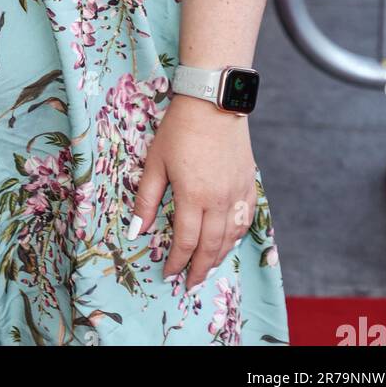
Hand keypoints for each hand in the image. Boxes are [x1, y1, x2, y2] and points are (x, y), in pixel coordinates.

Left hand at [127, 93, 257, 290]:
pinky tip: (228, 242)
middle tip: (189, 284)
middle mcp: (218, 200)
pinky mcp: (248, 183)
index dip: (176, 262)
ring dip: (218, 258)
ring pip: (230, 238)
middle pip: (210, 247)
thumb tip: (137, 230)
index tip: (168, 274)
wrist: (212, 102)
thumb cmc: (179, 129)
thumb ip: (147, 199)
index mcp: (193, 197)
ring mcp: (236, 193)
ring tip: (206, 269)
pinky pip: (245, 219)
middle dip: (198, 269)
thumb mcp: (155, 162)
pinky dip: (236, 236)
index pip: (185, 242)